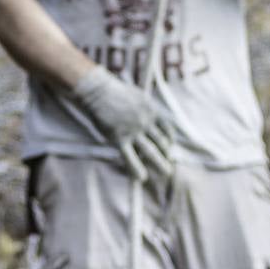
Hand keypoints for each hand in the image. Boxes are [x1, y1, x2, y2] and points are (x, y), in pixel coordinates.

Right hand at [69, 65, 174, 180]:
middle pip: (161, 142)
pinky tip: (141, 177)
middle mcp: (146, 122)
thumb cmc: (115, 92)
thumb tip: (149, 121)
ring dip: (160, 163)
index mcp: (152, 111)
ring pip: (150, 151)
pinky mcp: (120, 138)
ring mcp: (134, 131)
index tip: (169, 149)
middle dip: (167, 155)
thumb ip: (145, 110)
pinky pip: (130, 157)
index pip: (167, 129)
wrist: (99, 91)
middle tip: (170, 165)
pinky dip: (136, 168)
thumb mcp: (138, 97)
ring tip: (166, 173)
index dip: (169, 141)